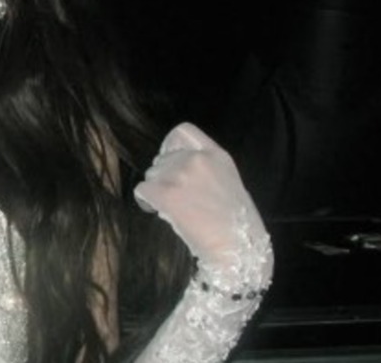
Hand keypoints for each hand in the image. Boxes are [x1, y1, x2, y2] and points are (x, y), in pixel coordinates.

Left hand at [133, 123, 268, 269]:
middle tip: (175, 197)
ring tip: (171, 207)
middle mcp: (196, 159)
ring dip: (156, 189)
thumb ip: (207, 169)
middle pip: (162, 157)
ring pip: (151, 174)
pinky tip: (158, 211)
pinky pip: (142, 190)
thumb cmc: (238, 225)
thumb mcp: (229, 182)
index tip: (170, 161)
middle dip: (164, 176)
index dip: (171, 145)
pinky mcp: (165, 193)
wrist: (237, 249)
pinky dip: (146, 201)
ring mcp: (180, 175)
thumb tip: (180, 169)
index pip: (183, 131)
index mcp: (216, 154)